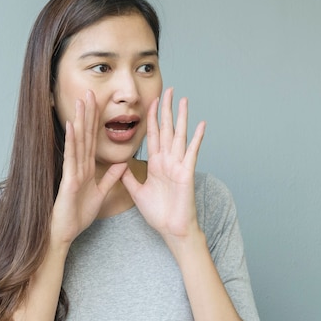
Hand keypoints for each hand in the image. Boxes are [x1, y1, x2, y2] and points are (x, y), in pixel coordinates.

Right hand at [51, 90, 126, 245]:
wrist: (63, 232)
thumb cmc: (78, 215)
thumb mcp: (100, 193)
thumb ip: (110, 177)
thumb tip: (122, 163)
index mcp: (87, 168)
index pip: (93, 140)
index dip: (96, 122)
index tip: (99, 104)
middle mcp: (79, 166)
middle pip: (86, 135)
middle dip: (88, 114)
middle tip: (90, 92)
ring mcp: (73, 171)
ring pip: (79, 141)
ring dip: (80, 121)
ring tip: (81, 101)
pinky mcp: (69, 180)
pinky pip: (72, 158)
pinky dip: (72, 141)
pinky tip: (73, 126)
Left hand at [121, 87, 205, 240]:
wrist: (171, 229)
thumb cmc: (158, 213)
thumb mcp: (137, 192)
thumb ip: (129, 177)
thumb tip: (119, 165)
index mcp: (157, 163)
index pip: (153, 135)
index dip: (151, 118)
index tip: (151, 102)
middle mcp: (168, 160)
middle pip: (166, 129)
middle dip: (166, 110)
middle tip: (169, 91)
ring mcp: (178, 165)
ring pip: (179, 135)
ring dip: (181, 117)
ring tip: (184, 100)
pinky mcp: (186, 172)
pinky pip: (191, 152)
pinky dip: (196, 138)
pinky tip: (201, 124)